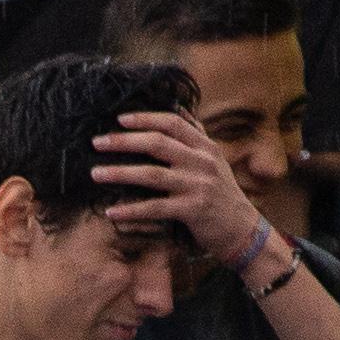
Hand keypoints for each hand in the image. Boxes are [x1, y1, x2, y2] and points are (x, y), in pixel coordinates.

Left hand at [92, 106, 262, 266]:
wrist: (243, 230)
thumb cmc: (222, 194)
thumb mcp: (214, 160)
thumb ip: (196, 137)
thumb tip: (179, 110)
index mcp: (206, 147)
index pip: (173, 123)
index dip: (145, 119)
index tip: (120, 119)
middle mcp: (202, 162)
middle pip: (157, 144)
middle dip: (124, 141)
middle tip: (97, 143)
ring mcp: (198, 185)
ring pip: (152, 174)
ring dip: (120, 173)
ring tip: (95, 173)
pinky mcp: (192, 210)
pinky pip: (155, 208)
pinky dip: (131, 210)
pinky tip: (111, 211)